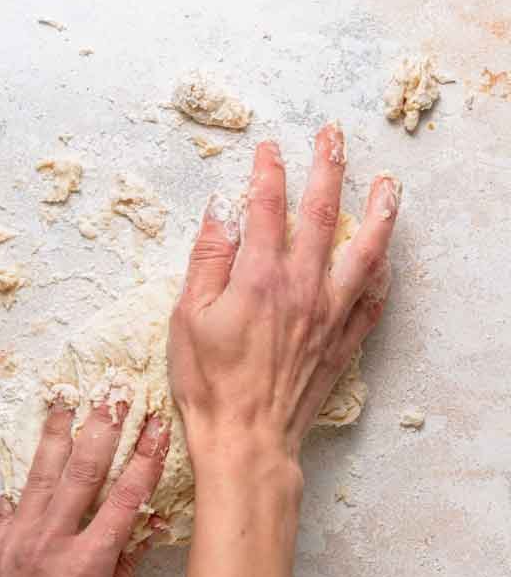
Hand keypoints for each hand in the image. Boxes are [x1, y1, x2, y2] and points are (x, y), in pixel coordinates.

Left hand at [0, 400, 168, 576]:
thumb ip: (122, 575)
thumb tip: (140, 533)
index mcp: (86, 567)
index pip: (124, 499)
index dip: (145, 458)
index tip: (157, 427)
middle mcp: (49, 544)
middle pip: (81, 472)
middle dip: (103, 428)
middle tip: (115, 394)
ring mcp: (15, 541)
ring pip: (41, 474)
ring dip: (59, 434)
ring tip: (69, 400)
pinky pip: (11, 501)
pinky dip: (25, 475)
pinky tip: (34, 450)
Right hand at [168, 123, 398, 469]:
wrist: (247, 439)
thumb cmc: (209, 383)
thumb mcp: (187, 316)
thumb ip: (207, 259)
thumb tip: (221, 212)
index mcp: (260, 277)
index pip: (268, 208)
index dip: (269, 172)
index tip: (269, 148)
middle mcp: (303, 287)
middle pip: (322, 214)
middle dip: (327, 168)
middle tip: (332, 137)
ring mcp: (329, 313)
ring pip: (364, 250)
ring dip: (377, 212)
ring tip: (388, 185)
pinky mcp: (342, 340)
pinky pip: (373, 299)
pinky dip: (382, 273)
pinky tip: (385, 258)